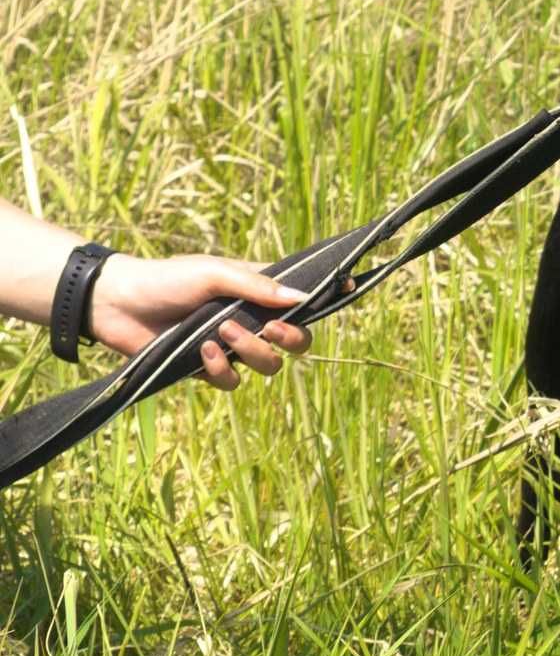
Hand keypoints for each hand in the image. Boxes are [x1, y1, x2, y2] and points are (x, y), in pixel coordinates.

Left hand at [90, 254, 314, 390]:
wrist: (117, 305)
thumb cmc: (168, 279)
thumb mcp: (215, 273)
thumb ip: (258, 287)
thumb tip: (301, 299)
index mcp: (258, 292)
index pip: (301, 299)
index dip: (321, 300)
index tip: (347, 291)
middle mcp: (251, 320)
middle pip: (296, 341)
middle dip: (291, 338)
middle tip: (271, 329)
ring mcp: (230, 347)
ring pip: (267, 365)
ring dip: (251, 352)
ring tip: (221, 334)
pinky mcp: (206, 369)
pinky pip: (231, 381)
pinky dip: (220, 369)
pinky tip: (201, 352)